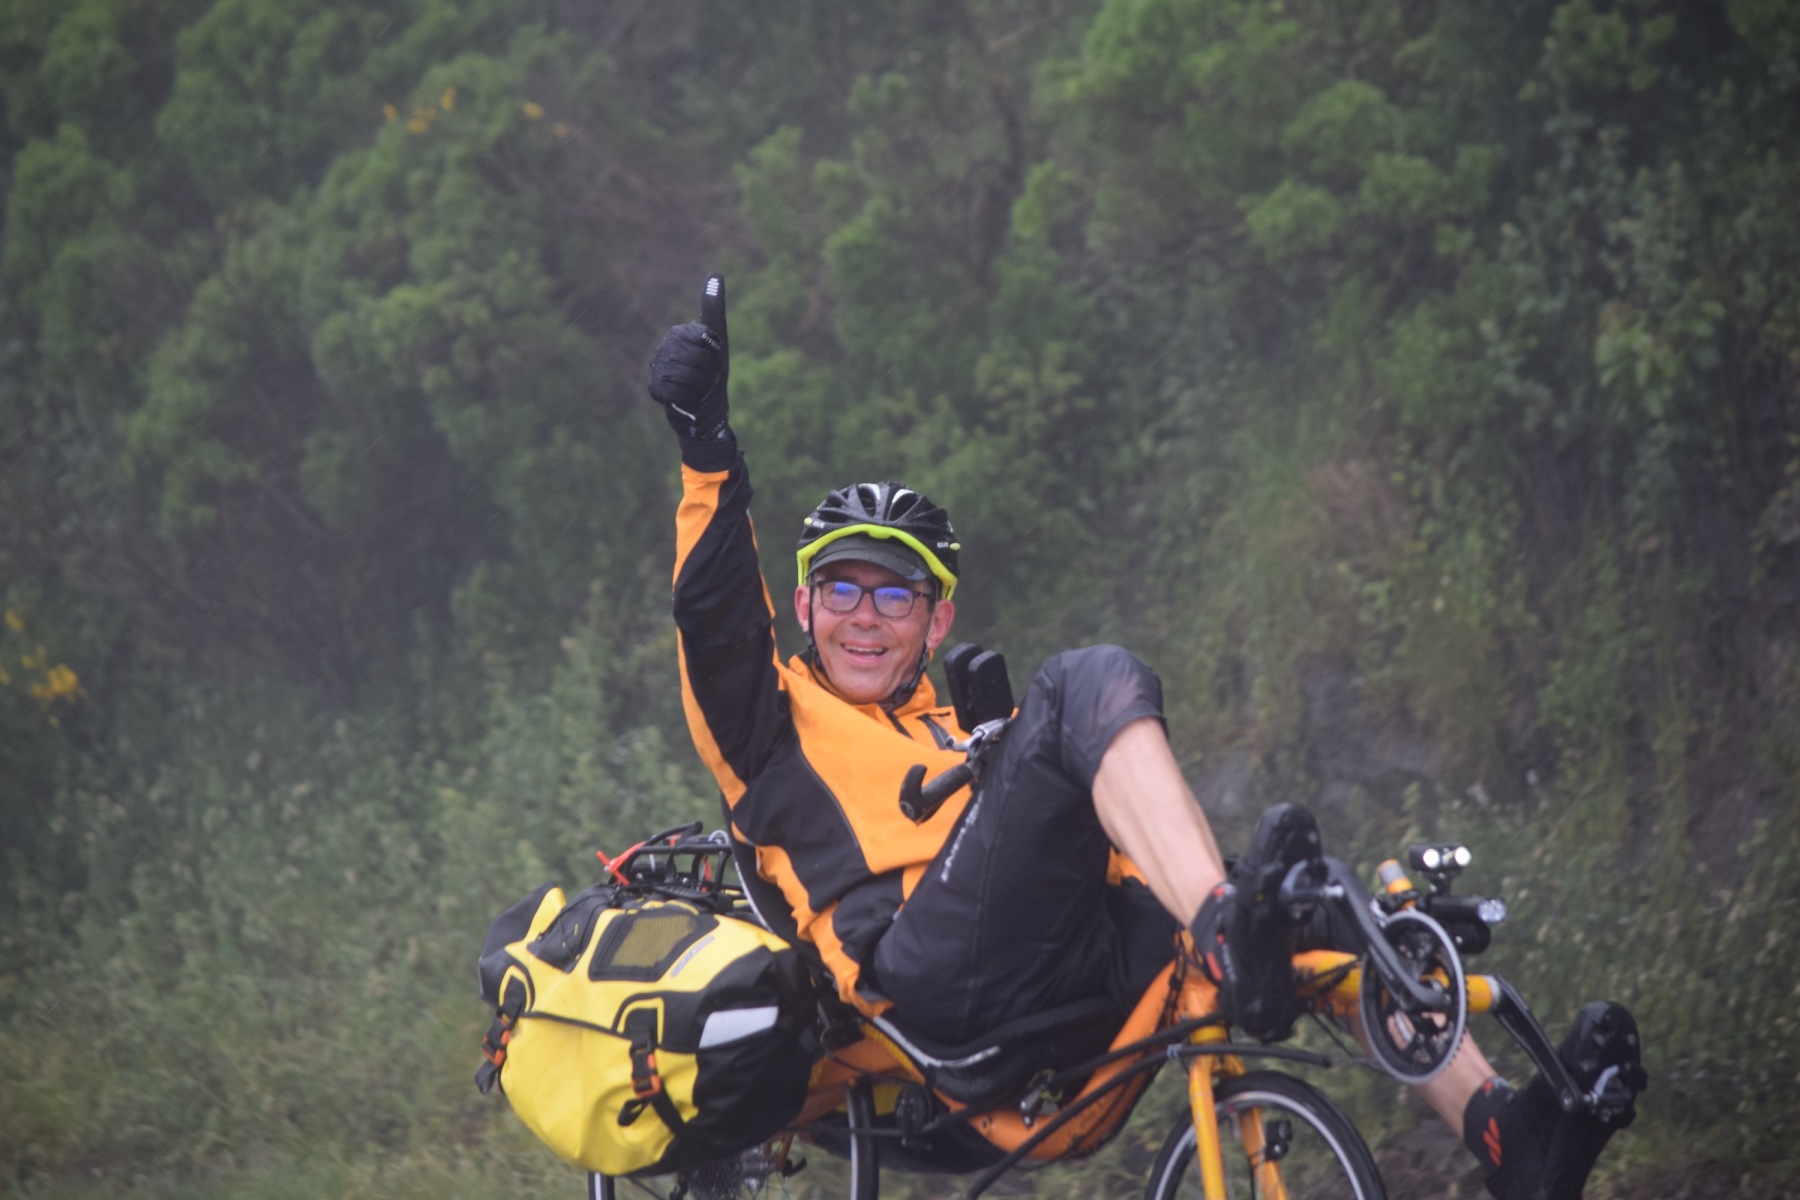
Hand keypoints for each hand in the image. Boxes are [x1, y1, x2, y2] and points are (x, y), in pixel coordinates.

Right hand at [647, 273, 729, 440]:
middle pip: (698, 359)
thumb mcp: (718, 338)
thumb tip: (715, 272)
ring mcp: (657, 366)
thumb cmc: (712, 371)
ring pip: (688, 375)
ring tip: (697, 386)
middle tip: (705, 376)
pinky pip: (677, 390)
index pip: (704, 338)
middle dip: (708, 372)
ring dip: (700, 385)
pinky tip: (686, 396)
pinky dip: (688, 397)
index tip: (712, 357)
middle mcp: (665, 346)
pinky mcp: (654, 387)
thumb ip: (713, 307)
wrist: (704, 406)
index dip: (714, 352)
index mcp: (681, 332)